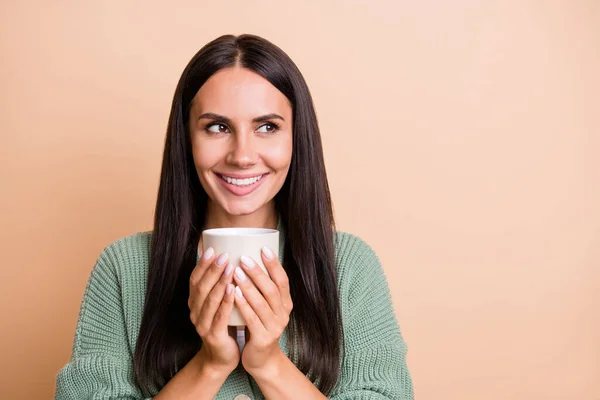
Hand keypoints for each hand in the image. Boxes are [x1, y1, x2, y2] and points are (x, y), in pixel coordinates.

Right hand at [188, 248, 239, 375]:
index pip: (194, 279)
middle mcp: (195, 312)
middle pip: (201, 287)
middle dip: (212, 270)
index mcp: (194, 302)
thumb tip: (228, 258)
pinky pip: (220, 316)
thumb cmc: (224, 325)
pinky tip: (234, 290)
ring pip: (210, 300)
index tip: (211, 249)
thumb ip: (219, 286)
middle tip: (224, 255)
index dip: (202, 264)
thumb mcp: (218, 304)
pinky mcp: (213, 335)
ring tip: (230, 268)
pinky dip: (227, 301)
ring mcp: (202, 324)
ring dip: (220, 282)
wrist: (222, 357)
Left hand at [232, 246, 292, 376]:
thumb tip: (250, 258)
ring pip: (262, 303)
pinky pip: (252, 319)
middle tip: (244, 258)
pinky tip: (234, 293)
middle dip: (258, 272)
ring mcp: (275, 327)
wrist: (261, 359)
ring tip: (236, 272)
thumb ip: (261, 289)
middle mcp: (283, 314)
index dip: (275, 264)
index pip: (283, 281)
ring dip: (248, 286)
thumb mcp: (265, 307)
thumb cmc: (259, 326)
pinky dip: (243, 305)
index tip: (263, 249)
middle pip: (272, 290)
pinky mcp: (264, 339)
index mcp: (286, 304)